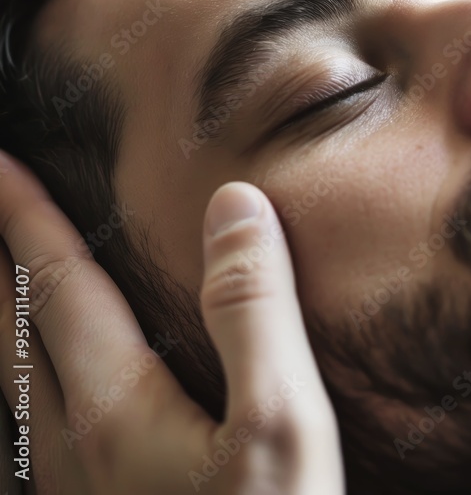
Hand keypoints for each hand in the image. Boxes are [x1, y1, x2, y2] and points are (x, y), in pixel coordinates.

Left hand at [0, 150, 342, 493]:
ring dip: (7, 328)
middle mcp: (74, 452)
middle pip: (14, 337)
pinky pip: (36, 436)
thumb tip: (234, 206)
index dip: (28, 220)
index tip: (0, 166)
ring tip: (6, 292)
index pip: (60, 290)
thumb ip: (256, 313)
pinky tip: (50, 405)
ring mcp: (76, 494)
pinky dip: (27, 387)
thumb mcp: (283, 421)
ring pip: (16, 391)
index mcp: (116, 412)